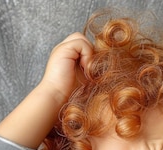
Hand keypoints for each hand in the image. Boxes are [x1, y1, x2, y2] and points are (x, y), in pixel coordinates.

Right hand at [0, 33, 92, 148]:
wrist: (57, 96)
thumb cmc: (71, 92)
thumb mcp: (85, 76)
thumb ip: (91, 65)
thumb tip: (105, 59)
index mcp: (66, 55)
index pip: (82, 44)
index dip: (89, 53)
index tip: (91, 69)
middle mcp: (62, 49)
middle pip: (82, 38)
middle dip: (89, 51)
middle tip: (90, 68)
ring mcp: (61, 48)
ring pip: (81, 38)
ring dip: (88, 52)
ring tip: (87, 68)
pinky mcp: (63, 49)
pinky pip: (81, 43)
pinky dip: (87, 54)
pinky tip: (84, 67)